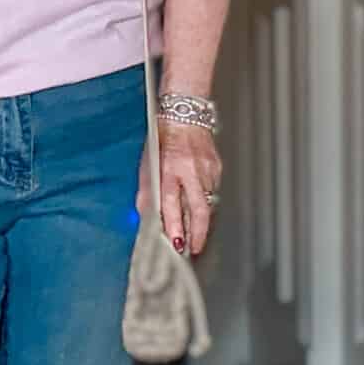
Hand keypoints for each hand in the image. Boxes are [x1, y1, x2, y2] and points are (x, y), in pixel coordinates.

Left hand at [137, 121, 220, 256]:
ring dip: (200, 223)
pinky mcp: (217, 168)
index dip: (175, 225)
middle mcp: (191, 170)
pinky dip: (204, 204)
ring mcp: (207, 170)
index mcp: (169, 168)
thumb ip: (147, 192)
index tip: (175, 243)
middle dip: (197, 234)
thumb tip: (146, 217)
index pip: (172, 203)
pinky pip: (212, 192)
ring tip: (195, 237)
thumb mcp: (147, 164)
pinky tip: (198, 211)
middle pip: (199, 210)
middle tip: (193, 249)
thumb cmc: (162, 139)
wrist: (185, 115)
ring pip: (207, 204)